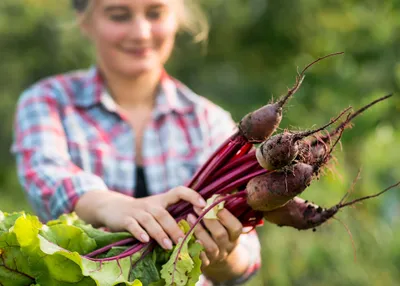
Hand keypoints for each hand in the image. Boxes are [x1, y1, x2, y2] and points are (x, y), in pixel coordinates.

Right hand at [76, 187, 205, 249]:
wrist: (113, 208)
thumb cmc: (142, 212)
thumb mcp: (157, 209)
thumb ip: (172, 215)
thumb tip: (197, 229)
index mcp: (162, 200)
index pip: (179, 191)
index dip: (192, 195)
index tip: (203, 205)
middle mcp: (151, 204)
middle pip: (164, 214)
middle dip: (174, 227)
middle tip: (184, 240)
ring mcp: (137, 211)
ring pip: (150, 220)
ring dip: (160, 233)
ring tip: (168, 245)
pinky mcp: (125, 219)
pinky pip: (133, 225)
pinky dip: (139, 232)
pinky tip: (145, 240)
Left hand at [187, 207, 242, 267]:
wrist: (220, 260)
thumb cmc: (220, 233)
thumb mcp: (226, 224)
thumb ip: (222, 211)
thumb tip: (218, 194)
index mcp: (234, 236)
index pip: (236, 227)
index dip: (226, 215)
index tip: (213, 203)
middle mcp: (227, 247)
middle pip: (220, 235)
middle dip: (208, 220)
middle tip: (197, 207)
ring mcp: (217, 257)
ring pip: (210, 247)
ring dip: (199, 231)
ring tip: (189, 217)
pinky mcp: (205, 264)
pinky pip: (199, 257)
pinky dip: (192, 246)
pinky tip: (184, 234)